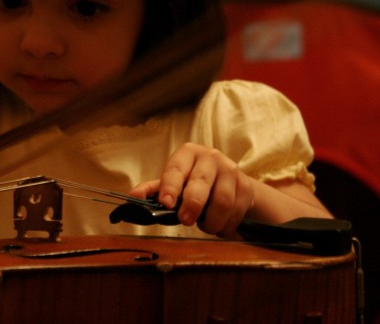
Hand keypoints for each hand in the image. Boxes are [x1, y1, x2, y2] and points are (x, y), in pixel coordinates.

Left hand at [130, 142, 254, 237]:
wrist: (230, 183)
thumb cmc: (193, 182)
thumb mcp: (173, 182)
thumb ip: (154, 190)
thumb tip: (133, 196)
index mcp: (187, 153)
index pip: (176, 169)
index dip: (169, 186)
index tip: (166, 203)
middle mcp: (210, 157)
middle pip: (200, 183)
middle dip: (192, 205)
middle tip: (186, 220)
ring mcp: (231, 170)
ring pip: (222, 201)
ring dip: (211, 221)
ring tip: (204, 226)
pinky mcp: (246, 186)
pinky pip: (236, 212)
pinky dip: (226, 226)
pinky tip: (219, 226)